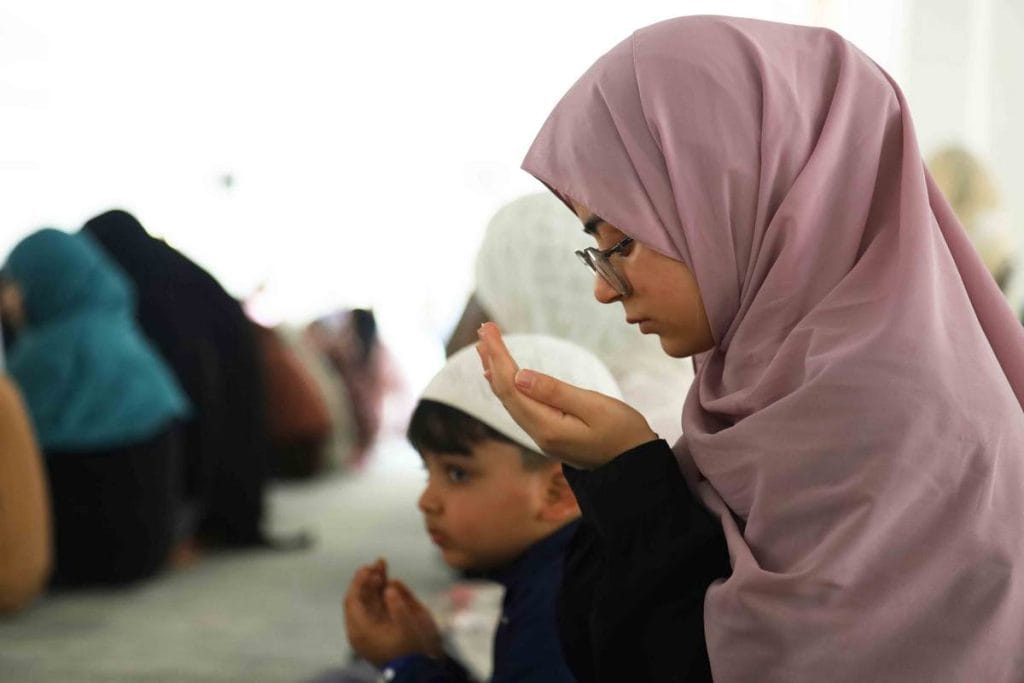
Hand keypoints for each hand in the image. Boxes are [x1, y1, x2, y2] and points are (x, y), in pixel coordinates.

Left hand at [343, 558, 442, 665]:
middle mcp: (362, 629)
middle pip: (361, 598)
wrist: (417, 672)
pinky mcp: (379, 630)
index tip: (368, 567)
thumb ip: (398, 604)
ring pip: (369, 602)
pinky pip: (376, 608)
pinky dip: (382, 594)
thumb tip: (390, 585)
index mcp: (361, 630)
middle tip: (379, 563)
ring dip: (375, 584)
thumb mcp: (407, 627)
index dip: (359, 581)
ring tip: (383, 566)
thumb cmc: (411, 650)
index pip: (353, 600)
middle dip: (369, 579)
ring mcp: (370, 630)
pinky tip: (389, 583)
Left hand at [476, 322, 656, 468]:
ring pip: (511, 400)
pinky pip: (520, 406)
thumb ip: (556, 392)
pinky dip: (508, 386)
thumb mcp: (594, 407)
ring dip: (497, 372)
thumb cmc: (623, 433)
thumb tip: (520, 375)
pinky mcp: (550, 434)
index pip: (511, 385)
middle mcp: (538, 433)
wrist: (636, 465)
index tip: (488, 329)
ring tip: (484, 347)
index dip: (497, 356)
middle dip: (492, 359)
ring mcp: (542, 435)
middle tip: (483, 330)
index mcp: (546, 426)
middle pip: (505, 392)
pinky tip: (502, 378)